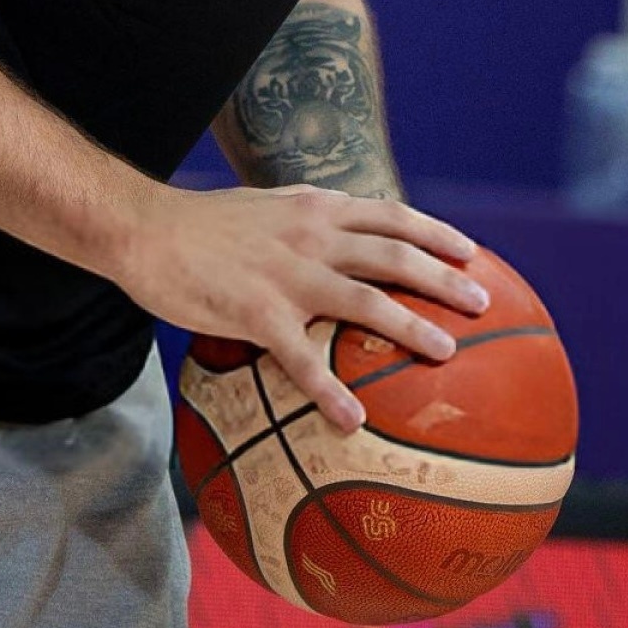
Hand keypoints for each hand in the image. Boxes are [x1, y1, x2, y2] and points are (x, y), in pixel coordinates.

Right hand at [117, 182, 487, 432]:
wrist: (143, 228)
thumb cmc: (201, 225)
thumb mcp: (265, 208)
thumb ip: (305, 222)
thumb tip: (341, 242)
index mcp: (314, 208)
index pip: (390, 215)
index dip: (435, 233)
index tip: (472, 252)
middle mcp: (310, 235)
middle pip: (394, 255)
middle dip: (445, 277)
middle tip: (484, 302)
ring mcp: (286, 273)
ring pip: (365, 299)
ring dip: (411, 327)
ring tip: (447, 352)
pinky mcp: (255, 311)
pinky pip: (301, 358)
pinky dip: (330, 390)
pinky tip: (352, 419)